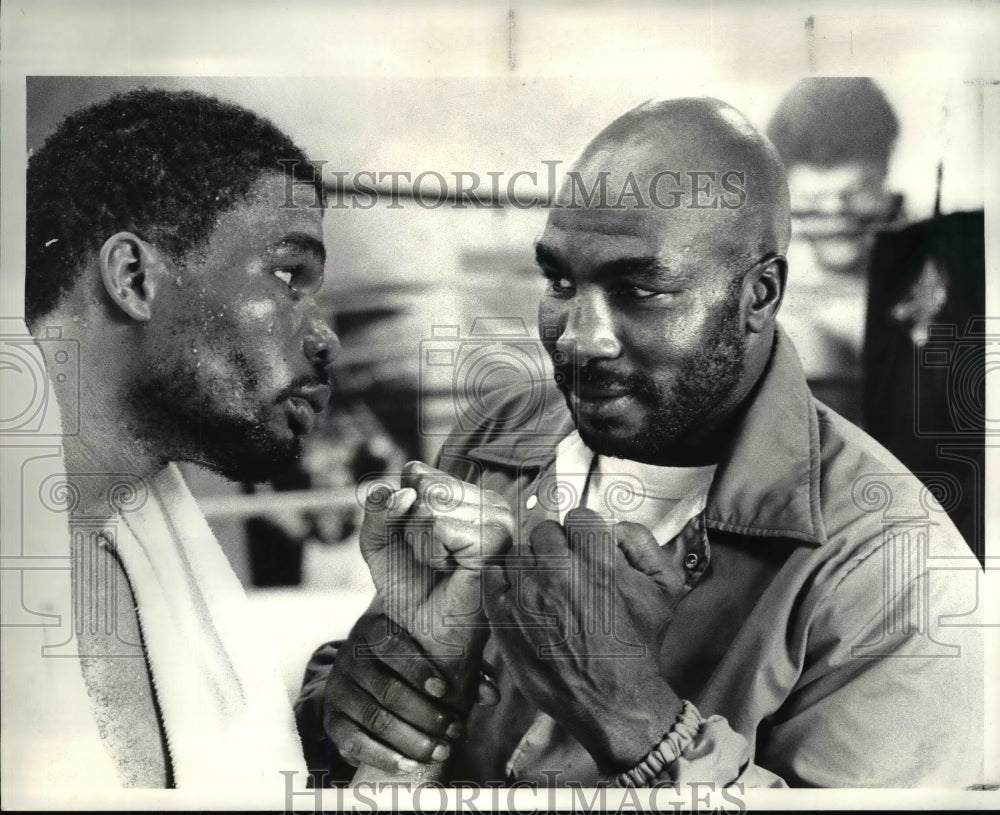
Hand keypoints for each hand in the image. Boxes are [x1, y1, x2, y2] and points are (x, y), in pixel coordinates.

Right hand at [324, 611, 500, 772]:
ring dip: (411, 739)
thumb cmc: (409, 659)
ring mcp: (339, 690)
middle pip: (387, 689)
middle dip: (425, 713)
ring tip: (441, 750)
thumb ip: (462, 668)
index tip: (444, 689)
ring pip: (375, 718)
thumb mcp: (432, 654)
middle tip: (454, 729)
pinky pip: (354, 742)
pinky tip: (409, 765)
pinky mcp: (333, 721)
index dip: (418, 668)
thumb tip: (490, 694)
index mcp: (373, 630)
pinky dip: (383, 756)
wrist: (362, 673)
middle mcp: (350, 658)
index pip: (392, 645)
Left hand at [359, 460, 513, 663]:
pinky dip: (432, 552)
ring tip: (443, 565)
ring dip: (422, 542)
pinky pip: (439, 525)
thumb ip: (378, 507)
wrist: (422, 636)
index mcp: (468, 494)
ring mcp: (497, 518)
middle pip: (423, 485)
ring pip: (431, 504)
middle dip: (411, 526)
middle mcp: (489, 500)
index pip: (416, 472)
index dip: (401, 511)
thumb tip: (403, 491)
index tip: (418, 543)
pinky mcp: (495, 539)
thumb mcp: (379, 541)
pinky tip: (451, 570)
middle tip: (431, 558)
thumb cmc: (409, 588)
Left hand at [483, 508, 684, 771]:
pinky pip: (492, 575)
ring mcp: (527, 595)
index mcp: (598, 561)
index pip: (578, 516)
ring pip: (519, 551)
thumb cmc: (638, 647)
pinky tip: (522, 594)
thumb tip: (616, 526)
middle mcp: (559, 573)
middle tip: (566, 569)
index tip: (586, 548)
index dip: (585, 532)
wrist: (614, 700)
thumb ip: (645, 544)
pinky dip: (504, 580)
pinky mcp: (504, 618)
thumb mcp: (665, 590)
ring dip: (532, 564)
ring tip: (546, 587)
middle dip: (558, 546)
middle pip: (545, 530)